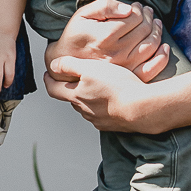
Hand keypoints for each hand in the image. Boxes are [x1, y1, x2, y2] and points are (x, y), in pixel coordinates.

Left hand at [44, 55, 161, 132]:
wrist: (142, 108)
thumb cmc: (117, 86)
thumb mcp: (91, 68)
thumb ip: (69, 65)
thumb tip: (53, 65)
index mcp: (75, 96)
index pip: (53, 90)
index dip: (48, 80)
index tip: (47, 75)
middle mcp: (84, 110)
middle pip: (70, 98)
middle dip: (70, 88)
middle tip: (73, 78)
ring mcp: (98, 120)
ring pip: (86, 106)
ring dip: (87, 97)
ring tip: (95, 86)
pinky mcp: (112, 125)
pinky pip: (101, 114)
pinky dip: (102, 106)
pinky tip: (111, 98)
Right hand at [45, 0, 168, 81]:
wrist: (66, 62)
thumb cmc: (74, 36)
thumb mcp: (82, 14)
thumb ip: (105, 6)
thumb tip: (128, 8)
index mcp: (105, 36)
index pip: (133, 17)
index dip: (138, 9)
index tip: (137, 6)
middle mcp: (116, 52)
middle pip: (144, 30)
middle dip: (148, 17)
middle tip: (147, 12)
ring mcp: (124, 67)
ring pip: (151, 45)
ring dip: (157, 32)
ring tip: (155, 24)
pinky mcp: (128, 77)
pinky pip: (152, 68)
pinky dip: (162, 56)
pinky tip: (164, 47)